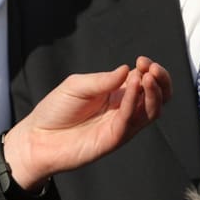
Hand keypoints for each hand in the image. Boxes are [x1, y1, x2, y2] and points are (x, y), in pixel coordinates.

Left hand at [3, 56, 171, 190]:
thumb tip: (127, 70)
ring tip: (148, 76)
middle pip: (156, 97)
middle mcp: (123, 109)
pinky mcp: (114, 139)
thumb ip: (102, 80)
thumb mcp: (77, 86)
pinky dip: (134, 102)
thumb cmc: (56, 109)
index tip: (143, 60)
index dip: (149, 70)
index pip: (144, 81)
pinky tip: (132, 88)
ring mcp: (121, 125)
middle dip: (161, 81)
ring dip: (154, 93)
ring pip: (151, 111)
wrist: (38, 138)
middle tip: (153, 69)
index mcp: (117, 93)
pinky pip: (131, 121)